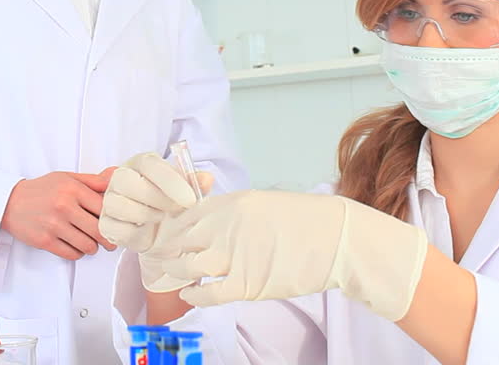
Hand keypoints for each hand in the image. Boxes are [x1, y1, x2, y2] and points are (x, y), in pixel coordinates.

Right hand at [1, 170, 117, 260]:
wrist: (10, 202)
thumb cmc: (42, 189)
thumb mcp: (67, 178)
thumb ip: (94, 180)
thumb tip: (116, 176)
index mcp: (73, 189)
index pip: (105, 208)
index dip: (115, 219)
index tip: (118, 224)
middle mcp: (64, 206)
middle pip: (99, 231)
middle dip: (109, 240)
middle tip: (111, 242)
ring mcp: (54, 225)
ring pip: (88, 246)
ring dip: (93, 247)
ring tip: (91, 242)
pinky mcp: (45, 241)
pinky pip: (72, 254)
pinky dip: (78, 253)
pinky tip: (75, 245)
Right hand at [99, 152, 212, 292]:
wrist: (162, 233)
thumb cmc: (172, 204)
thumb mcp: (187, 192)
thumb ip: (196, 184)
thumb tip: (206, 179)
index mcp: (141, 163)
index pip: (149, 165)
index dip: (171, 181)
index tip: (191, 199)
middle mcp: (120, 177)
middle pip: (128, 181)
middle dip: (158, 198)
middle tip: (177, 209)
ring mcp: (109, 200)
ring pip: (120, 205)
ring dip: (147, 215)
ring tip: (161, 217)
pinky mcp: (106, 223)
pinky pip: (117, 228)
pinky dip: (136, 233)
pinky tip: (147, 230)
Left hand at [163, 190, 428, 320]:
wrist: (338, 238)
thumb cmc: (304, 220)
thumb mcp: (262, 203)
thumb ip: (232, 213)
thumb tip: (207, 224)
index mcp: (231, 203)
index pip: (183, 215)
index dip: (169, 228)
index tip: (164, 238)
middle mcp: (226, 226)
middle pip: (178, 239)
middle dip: (165, 250)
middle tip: (160, 258)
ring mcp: (235, 255)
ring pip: (186, 265)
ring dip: (174, 272)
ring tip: (172, 276)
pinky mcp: (248, 283)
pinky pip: (207, 292)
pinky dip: (193, 295)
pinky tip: (189, 294)